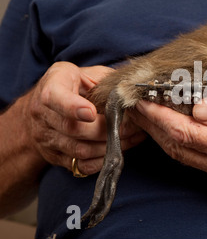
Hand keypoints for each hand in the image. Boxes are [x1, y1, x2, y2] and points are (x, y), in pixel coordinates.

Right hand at [24, 62, 145, 174]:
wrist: (46, 104)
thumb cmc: (75, 84)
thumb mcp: (88, 72)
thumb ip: (106, 82)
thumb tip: (130, 95)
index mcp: (52, 86)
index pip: (55, 98)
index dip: (73, 107)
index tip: (91, 112)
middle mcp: (42, 114)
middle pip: (74, 129)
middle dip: (108, 130)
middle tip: (131, 127)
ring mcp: (46, 138)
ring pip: (80, 150)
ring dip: (109, 147)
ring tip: (130, 138)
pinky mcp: (53, 156)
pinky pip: (81, 165)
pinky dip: (102, 160)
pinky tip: (117, 150)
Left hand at [128, 93, 206, 186]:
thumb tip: (198, 107)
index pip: (185, 132)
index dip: (159, 117)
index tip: (142, 100)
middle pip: (179, 148)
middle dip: (154, 127)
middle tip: (137, 106)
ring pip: (187, 157)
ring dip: (165, 137)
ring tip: (150, 117)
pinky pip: (200, 162)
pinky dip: (182, 146)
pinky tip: (177, 131)